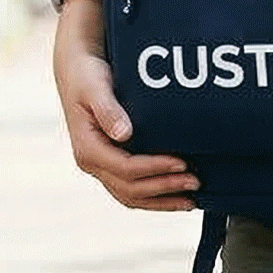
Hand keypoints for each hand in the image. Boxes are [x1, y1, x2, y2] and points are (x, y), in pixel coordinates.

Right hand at [52, 0, 199, 211]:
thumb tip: (124, 134)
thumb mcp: (95, 88)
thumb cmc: (87, 76)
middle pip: (130, 189)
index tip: (182, 163)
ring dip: (162, 200)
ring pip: (131, 196)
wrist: (76, 71)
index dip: (155, 168)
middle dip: (164, 188)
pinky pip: (132, 190)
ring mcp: (100, 167)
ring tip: (191, 199)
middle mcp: (91, 163)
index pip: (126, 168)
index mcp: (87, 148)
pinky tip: (176, 194)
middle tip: (195, 182)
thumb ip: (108, 110)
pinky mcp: (110, 164)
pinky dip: (155, 196)